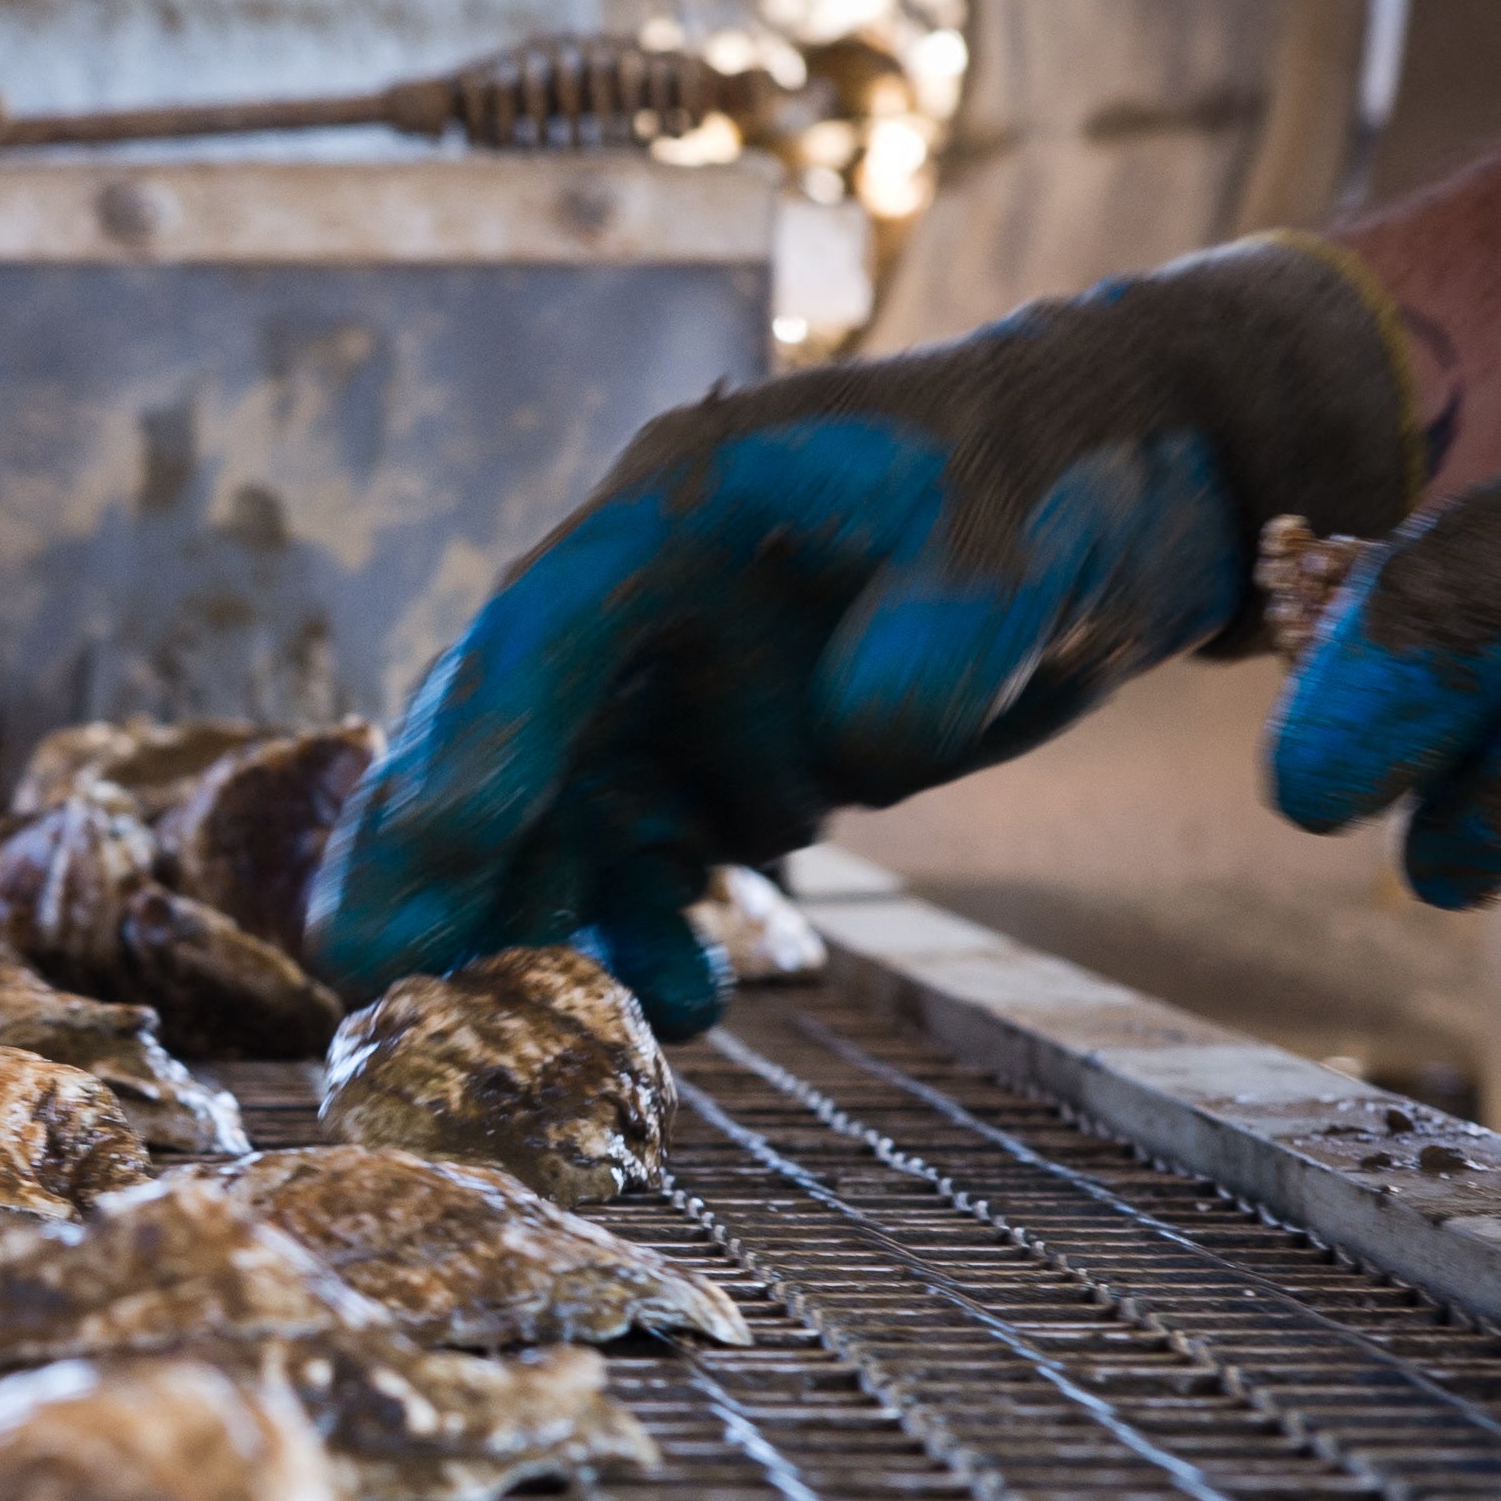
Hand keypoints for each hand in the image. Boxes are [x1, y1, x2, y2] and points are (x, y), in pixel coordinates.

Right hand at [312, 237, 1422, 1032]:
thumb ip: (948, 626)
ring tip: (496, 1028)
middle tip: (366, 965)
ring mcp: (678, 683)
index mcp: (682, 501)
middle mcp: (647, 594)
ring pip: (559, 808)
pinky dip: (641, 933)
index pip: (550, 617)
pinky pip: (646, 858)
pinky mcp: (723, 757)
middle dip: (435, 846)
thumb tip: (860, 740)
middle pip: (507, 722)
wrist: (1134, 486)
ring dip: (525, 913)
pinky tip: (680, 1008)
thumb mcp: (1030, 534)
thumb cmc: (1068, 473)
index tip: (442, 837)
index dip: (487, 724)